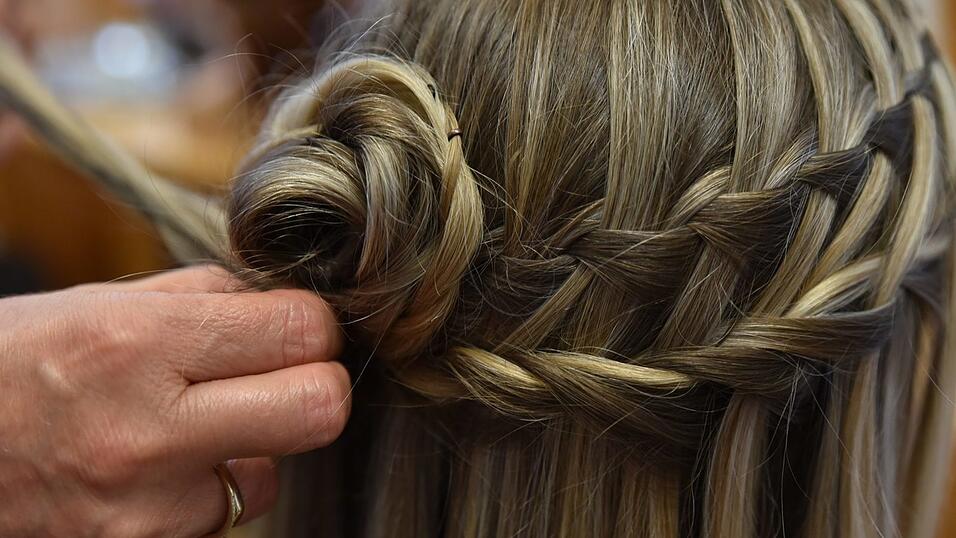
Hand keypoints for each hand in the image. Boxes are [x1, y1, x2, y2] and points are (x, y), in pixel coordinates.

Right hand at [0, 265, 349, 536]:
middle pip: (320, 410)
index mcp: (138, 346)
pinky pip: (218, 519)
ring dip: (248, 452)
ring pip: (269, 479)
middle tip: (288, 374)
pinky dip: (201, 492)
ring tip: (179, 432)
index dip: (315, 325)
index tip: (301, 325)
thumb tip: (287, 307)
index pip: (299, 333)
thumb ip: (205, 298)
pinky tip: (151, 471)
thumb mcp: (97, 304)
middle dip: (318, 385)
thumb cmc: (12, 365)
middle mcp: (147, 434)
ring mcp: (145, 511)